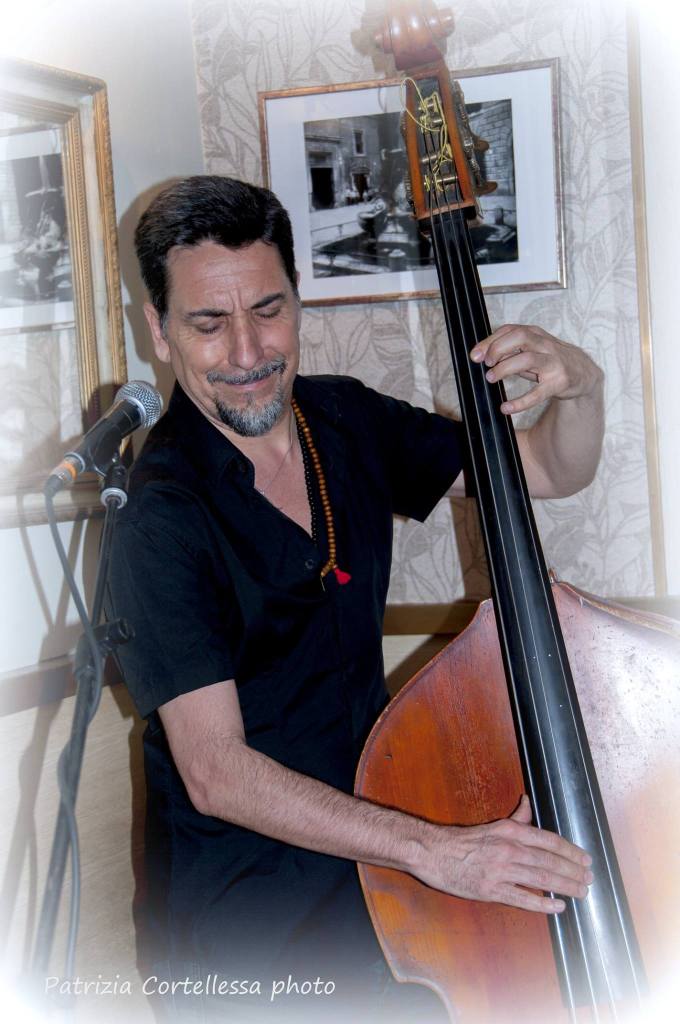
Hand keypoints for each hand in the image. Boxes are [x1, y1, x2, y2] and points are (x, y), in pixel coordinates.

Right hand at [415, 795, 592, 912]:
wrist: (435, 853)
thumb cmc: (464, 840)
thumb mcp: (493, 824)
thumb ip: (516, 817)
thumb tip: (528, 801)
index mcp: (510, 832)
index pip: (549, 840)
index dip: (571, 851)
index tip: (585, 859)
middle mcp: (509, 849)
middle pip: (550, 861)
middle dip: (574, 871)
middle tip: (589, 878)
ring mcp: (501, 871)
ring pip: (542, 880)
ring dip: (566, 886)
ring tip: (581, 891)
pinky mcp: (492, 890)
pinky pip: (523, 899)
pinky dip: (543, 904)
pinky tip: (558, 906)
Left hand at [470, 324, 602, 415]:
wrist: (582, 373)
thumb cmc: (550, 360)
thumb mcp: (530, 350)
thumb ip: (509, 351)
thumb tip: (483, 356)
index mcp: (535, 334)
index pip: (509, 330)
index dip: (490, 341)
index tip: (475, 355)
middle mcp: (545, 345)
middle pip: (520, 337)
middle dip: (498, 348)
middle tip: (486, 363)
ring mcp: (553, 362)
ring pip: (528, 359)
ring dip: (506, 368)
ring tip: (491, 378)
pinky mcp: (559, 382)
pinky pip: (538, 393)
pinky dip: (520, 401)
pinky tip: (506, 408)